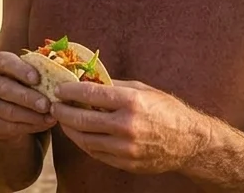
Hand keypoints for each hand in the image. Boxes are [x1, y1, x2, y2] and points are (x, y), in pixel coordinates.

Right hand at [0, 51, 55, 141]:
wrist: (6, 106)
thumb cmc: (23, 83)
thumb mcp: (27, 72)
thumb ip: (40, 69)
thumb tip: (61, 69)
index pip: (4, 62)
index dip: (20, 70)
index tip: (37, 79)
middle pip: (4, 89)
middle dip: (27, 97)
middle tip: (47, 105)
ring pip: (7, 111)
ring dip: (31, 115)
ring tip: (51, 117)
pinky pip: (8, 126)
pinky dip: (29, 126)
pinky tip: (44, 124)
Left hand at [48, 79, 205, 175]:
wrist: (189, 142)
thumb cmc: (166, 110)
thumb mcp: (143, 89)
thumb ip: (114, 86)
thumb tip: (87, 79)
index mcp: (131, 102)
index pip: (89, 95)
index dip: (69, 91)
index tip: (59, 89)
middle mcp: (126, 126)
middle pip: (81, 120)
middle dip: (62, 111)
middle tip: (53, 105)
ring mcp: (125, 148)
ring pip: (85, 140)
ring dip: (69, 129)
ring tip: (62, 120)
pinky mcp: (125, 163)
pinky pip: (96, 153)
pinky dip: (84, 142)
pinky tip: (79, 134)